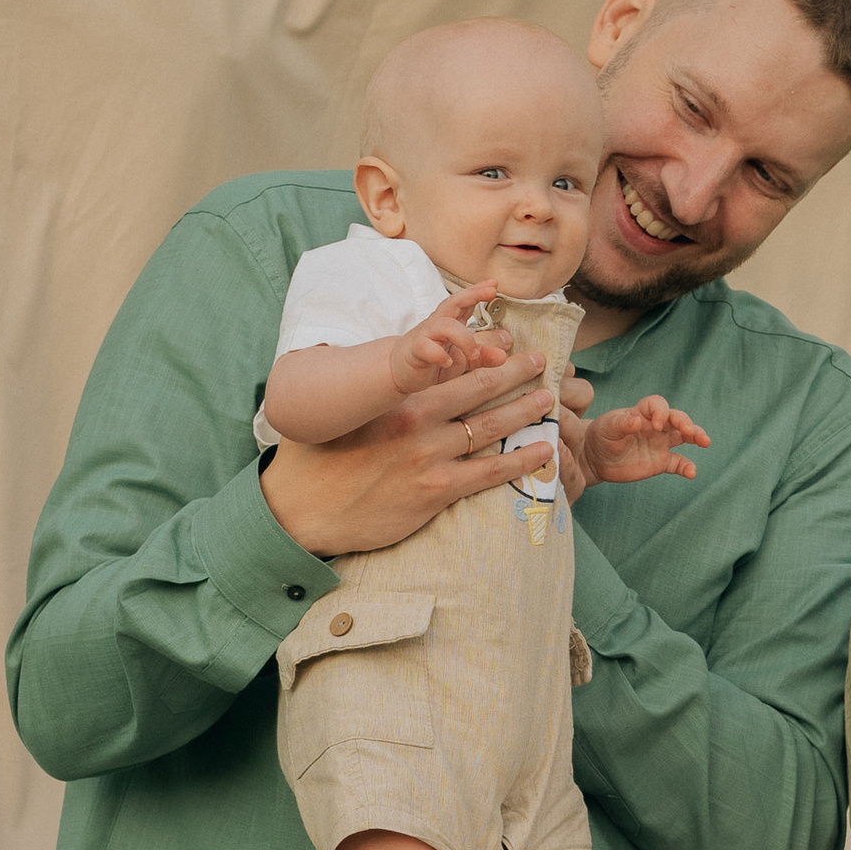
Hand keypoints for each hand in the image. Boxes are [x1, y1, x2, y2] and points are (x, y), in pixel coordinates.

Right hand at [261, 344, 557, 559]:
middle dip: (514, 371)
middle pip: (478, 388)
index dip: (481, 348)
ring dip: (525, 410)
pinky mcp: (436, 491)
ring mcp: (429, 456)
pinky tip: (544, 450)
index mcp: (395, 394)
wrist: (301, 510)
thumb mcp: (340, 410)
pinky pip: (490, 473)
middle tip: (540, 361)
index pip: (448, 363)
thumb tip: (379, 363)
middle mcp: (416, 419)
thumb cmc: (316, 458)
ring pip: (491, 426)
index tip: (502, 338)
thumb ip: (369, 388)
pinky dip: (521, 460)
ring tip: (549, 399)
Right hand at [386, 282, 520, 400]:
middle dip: (472, 294)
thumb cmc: (432, 359)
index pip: (465, 301)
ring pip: (444, 325)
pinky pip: (426, 347)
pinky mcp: (414, 351)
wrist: (398, 371)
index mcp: (450, 322)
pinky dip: (439, 354)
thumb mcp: (462, 359)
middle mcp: (437, 324)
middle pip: (453, 302)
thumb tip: (505, 353)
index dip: (479, 291)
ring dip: (463, 338)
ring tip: (473, 353)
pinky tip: (448, 362)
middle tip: (491, 292)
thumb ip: (482, 355)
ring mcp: (425, 336)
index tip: (495, 283)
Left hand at [564, 394, 710, 497]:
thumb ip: (621, 424)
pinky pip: (678, 463)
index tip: (655, 424)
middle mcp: (655, 426)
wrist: (596, 459)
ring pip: (684, 437)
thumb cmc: (601, 437)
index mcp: (641, 413)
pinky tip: (692, 473)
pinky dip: (686, 467)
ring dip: (696, 436)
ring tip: (705, 442)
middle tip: (689, 430)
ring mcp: (660, 444)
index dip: (660, 411)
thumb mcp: (606, 428)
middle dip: (685, 422)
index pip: (657, 404)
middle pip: (676, 418)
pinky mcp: (661, 462)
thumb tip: (636, 421)